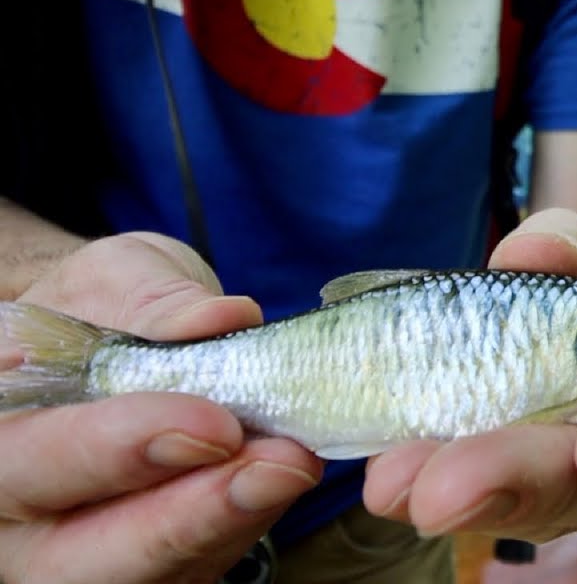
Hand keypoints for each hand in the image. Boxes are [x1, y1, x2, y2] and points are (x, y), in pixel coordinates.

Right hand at [0, 233, 321, 583]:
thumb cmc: (101, 309)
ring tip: (294, 465)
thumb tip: (219, 319)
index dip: (122, 448)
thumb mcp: (114, 279)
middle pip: (81, 558)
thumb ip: (152, 300)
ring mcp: (80, 553)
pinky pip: (195, 570)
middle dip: (188, 517)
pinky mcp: (153, 566)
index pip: (36, 462)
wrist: (111, 339)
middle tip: (277, 466)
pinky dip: (246, 527)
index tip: (214, 421)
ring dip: (232, 525)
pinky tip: (282, 478)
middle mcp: (19, 516)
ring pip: (151, 576)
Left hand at [363, 208, 576, 542]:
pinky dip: (429, 484)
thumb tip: (529, 254)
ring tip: (392, 482)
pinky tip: (387, 477)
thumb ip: (572, 243)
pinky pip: (479, 500)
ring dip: (459, 497)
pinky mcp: (517, 496)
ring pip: (529, 507)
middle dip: (518, 484)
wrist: (562, 331)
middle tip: (449, 489)